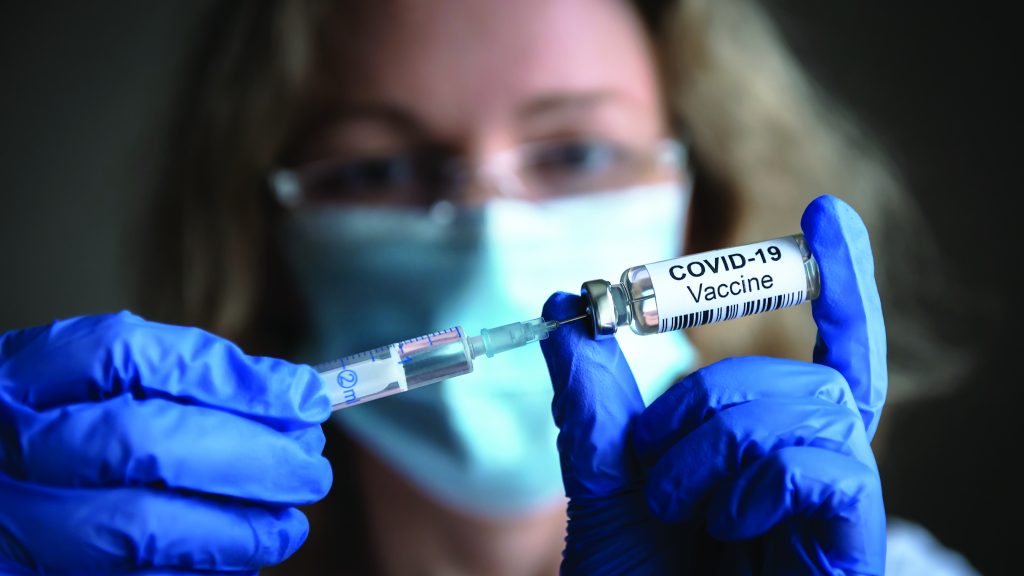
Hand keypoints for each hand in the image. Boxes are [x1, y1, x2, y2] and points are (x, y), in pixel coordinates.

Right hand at [0, 312, 331, 574]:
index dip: (228, 378)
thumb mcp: (100, 388)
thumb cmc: (63, 435)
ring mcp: (10, 524)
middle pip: (143, 440)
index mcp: (23, 375)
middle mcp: (6, 444)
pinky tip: (238, 562)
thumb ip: (187, 382)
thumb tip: (297, 396)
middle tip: (311, 471)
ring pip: (139, 528)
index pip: (128, 355)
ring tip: (289, 527)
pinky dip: (203, 573)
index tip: (305, 399)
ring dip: (237, 531)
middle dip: (248, 457)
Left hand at [540, 194, 886, 573]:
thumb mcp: (599, 479)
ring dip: (715, 444)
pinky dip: (754, 480)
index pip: (825, 352)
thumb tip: (564, 306)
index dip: (837, 286)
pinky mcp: (851, 540)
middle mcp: (814, 466)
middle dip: (708, 399)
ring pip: (804, 404)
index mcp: (768, 449)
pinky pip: (822, 462)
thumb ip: (590, 397)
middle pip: (801, 372)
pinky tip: (724, 526)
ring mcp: (837, 505)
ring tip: (675, 505)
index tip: (828, 217)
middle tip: (654, 464)